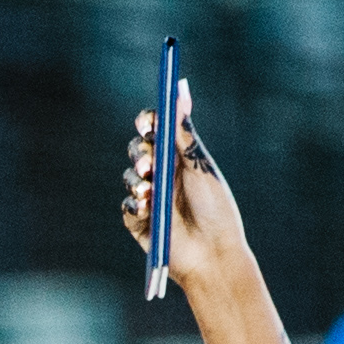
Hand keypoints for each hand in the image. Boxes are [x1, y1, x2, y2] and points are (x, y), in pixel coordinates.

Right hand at [125, 104, 286, 343]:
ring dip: (137, 180)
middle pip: (139, 150)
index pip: (156, 131)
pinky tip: (147, 208)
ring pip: (130, 177)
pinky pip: (127, 207)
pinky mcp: (140, 222)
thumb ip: (185, 131)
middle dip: (140, 152)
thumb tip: (180, 89)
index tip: (147, 122)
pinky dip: (136, 205)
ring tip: (150, 191)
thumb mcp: (201, 167)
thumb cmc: (216, 210)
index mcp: (180, 159)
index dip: (148, 123)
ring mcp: (150, 199)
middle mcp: (163, 175)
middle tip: (149, 161)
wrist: (214, 254)